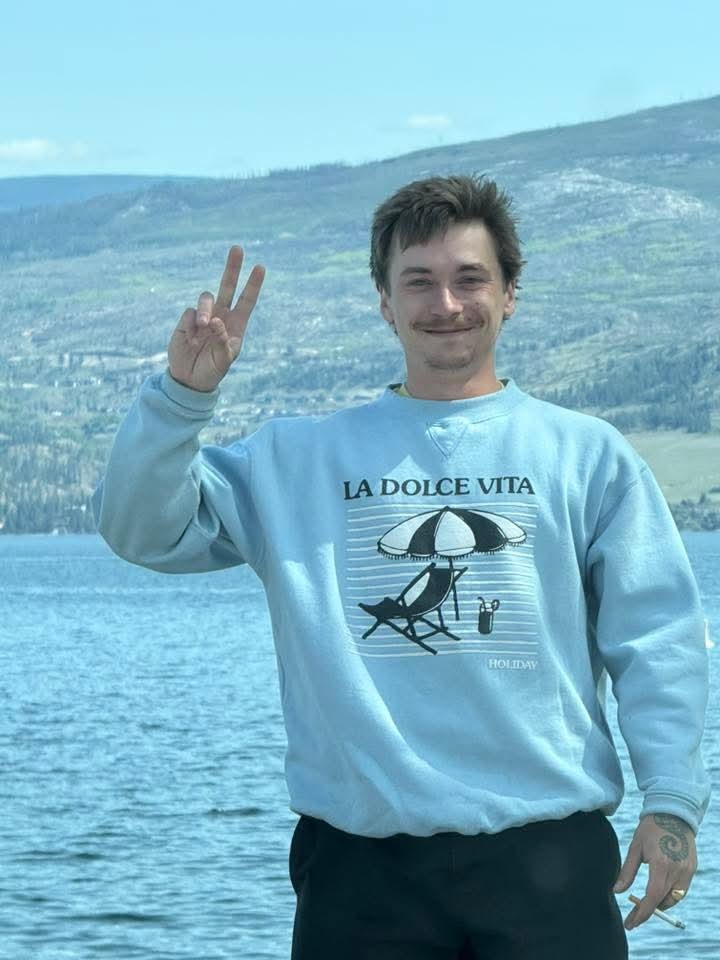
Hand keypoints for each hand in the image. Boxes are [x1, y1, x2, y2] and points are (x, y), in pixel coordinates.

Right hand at [168, 246, 265, 391]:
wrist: (189, 380)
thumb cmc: (212, 371)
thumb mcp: (223, 361)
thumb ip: (222, 342)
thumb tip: (216, 321)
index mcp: (236, 325)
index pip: (247, 300)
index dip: (253, 284)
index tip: (261, 267)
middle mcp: (221, 316)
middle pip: (227, 286)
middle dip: (233, 268)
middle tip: (237, 248)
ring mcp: (203, 317)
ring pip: (207, 298)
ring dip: (207, 309)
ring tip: (205, 325)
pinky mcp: (186, 321)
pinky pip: (190, 313)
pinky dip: (192, 323)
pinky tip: (191, 338)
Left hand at [613, 813, 696, 929]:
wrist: (673, 812)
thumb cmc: (650, 828)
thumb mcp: (635, 847)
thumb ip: (627, 871)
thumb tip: (616, 891)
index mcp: (661, 863)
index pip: (653, 896)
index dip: (642, 912)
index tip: (631, 923)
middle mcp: (677, 869)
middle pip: (663, 901)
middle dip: (648, 911)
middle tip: (633, 916)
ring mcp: (687, 870)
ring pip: (674, 898)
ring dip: (660, 904)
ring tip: (644, 903)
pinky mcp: (692, 869)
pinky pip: (682, 890)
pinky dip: (670, 895)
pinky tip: (658, 892)